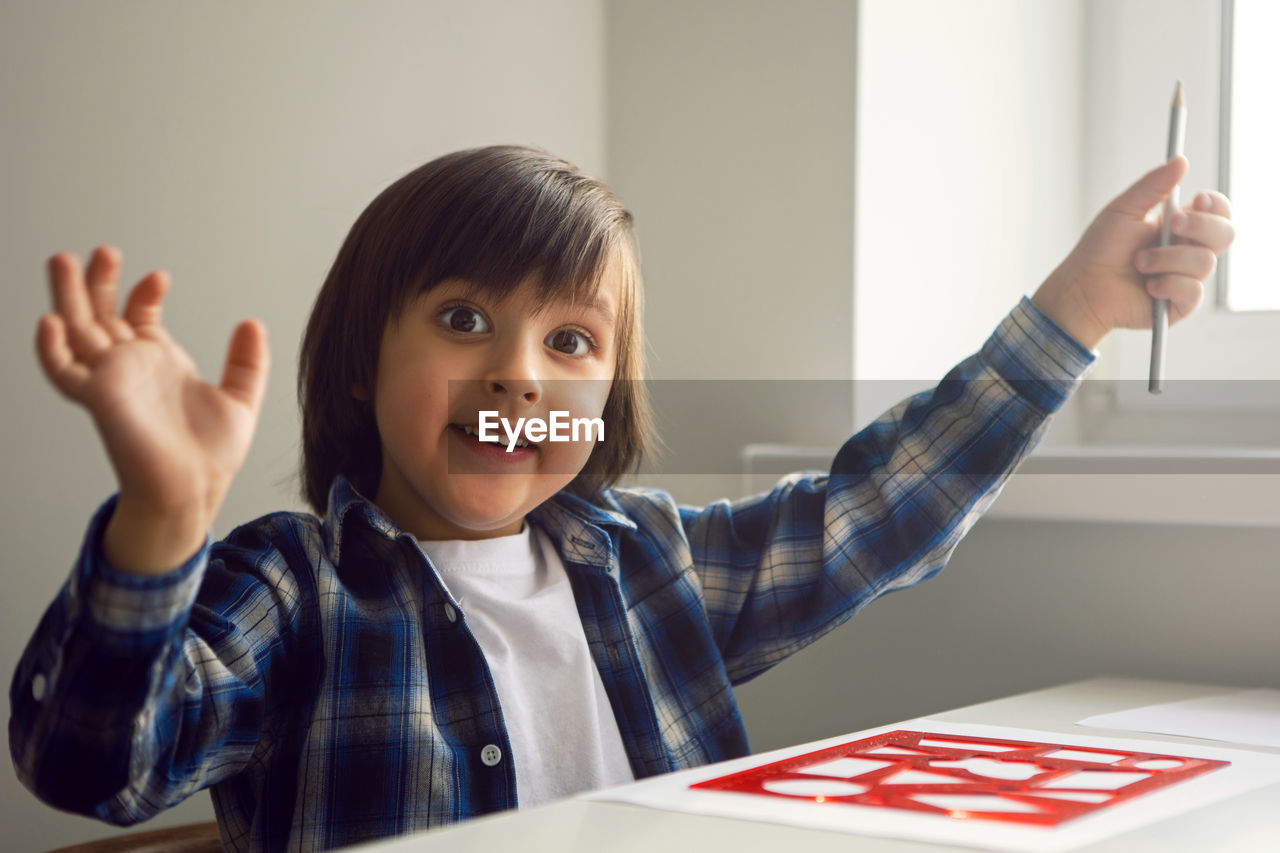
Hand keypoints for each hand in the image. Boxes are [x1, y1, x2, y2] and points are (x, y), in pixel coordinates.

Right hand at [36, 246, 269, 572]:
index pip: (140, 317)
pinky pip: (65, 372)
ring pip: (77, 331)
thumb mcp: (241, 399)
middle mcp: (131, 369)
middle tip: (102, 250)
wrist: (195, 490)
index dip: (144, 293)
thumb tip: (253, 324)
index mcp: (161, 364)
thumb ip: (247, 361)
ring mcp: (112, 382)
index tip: (160, 276)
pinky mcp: (100, 400)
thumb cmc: (210, 456)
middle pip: (102, 315)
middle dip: (98, 282)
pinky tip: (50, 323)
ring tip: (62, 261)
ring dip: (68, 298)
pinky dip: (52, 349)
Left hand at [1032, 156, 1234, 349]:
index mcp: (1181, 226)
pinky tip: (1148, 286)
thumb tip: (1180, 160)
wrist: (1082, 288)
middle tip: (1172, 225)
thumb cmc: (1099, 249)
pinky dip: (1168, 284)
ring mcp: (1186, 277)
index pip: (1217, 212)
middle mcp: (1188, 250)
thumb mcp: (1124, 210)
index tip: (1196, 199)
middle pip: (1226, 234)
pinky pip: (1193, 291)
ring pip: (1205, 262)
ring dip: (1167, 259)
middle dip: (1202, 226)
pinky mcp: (1180, 304)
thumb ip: (1153, 186)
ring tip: (1138, 263)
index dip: (1215, 205)